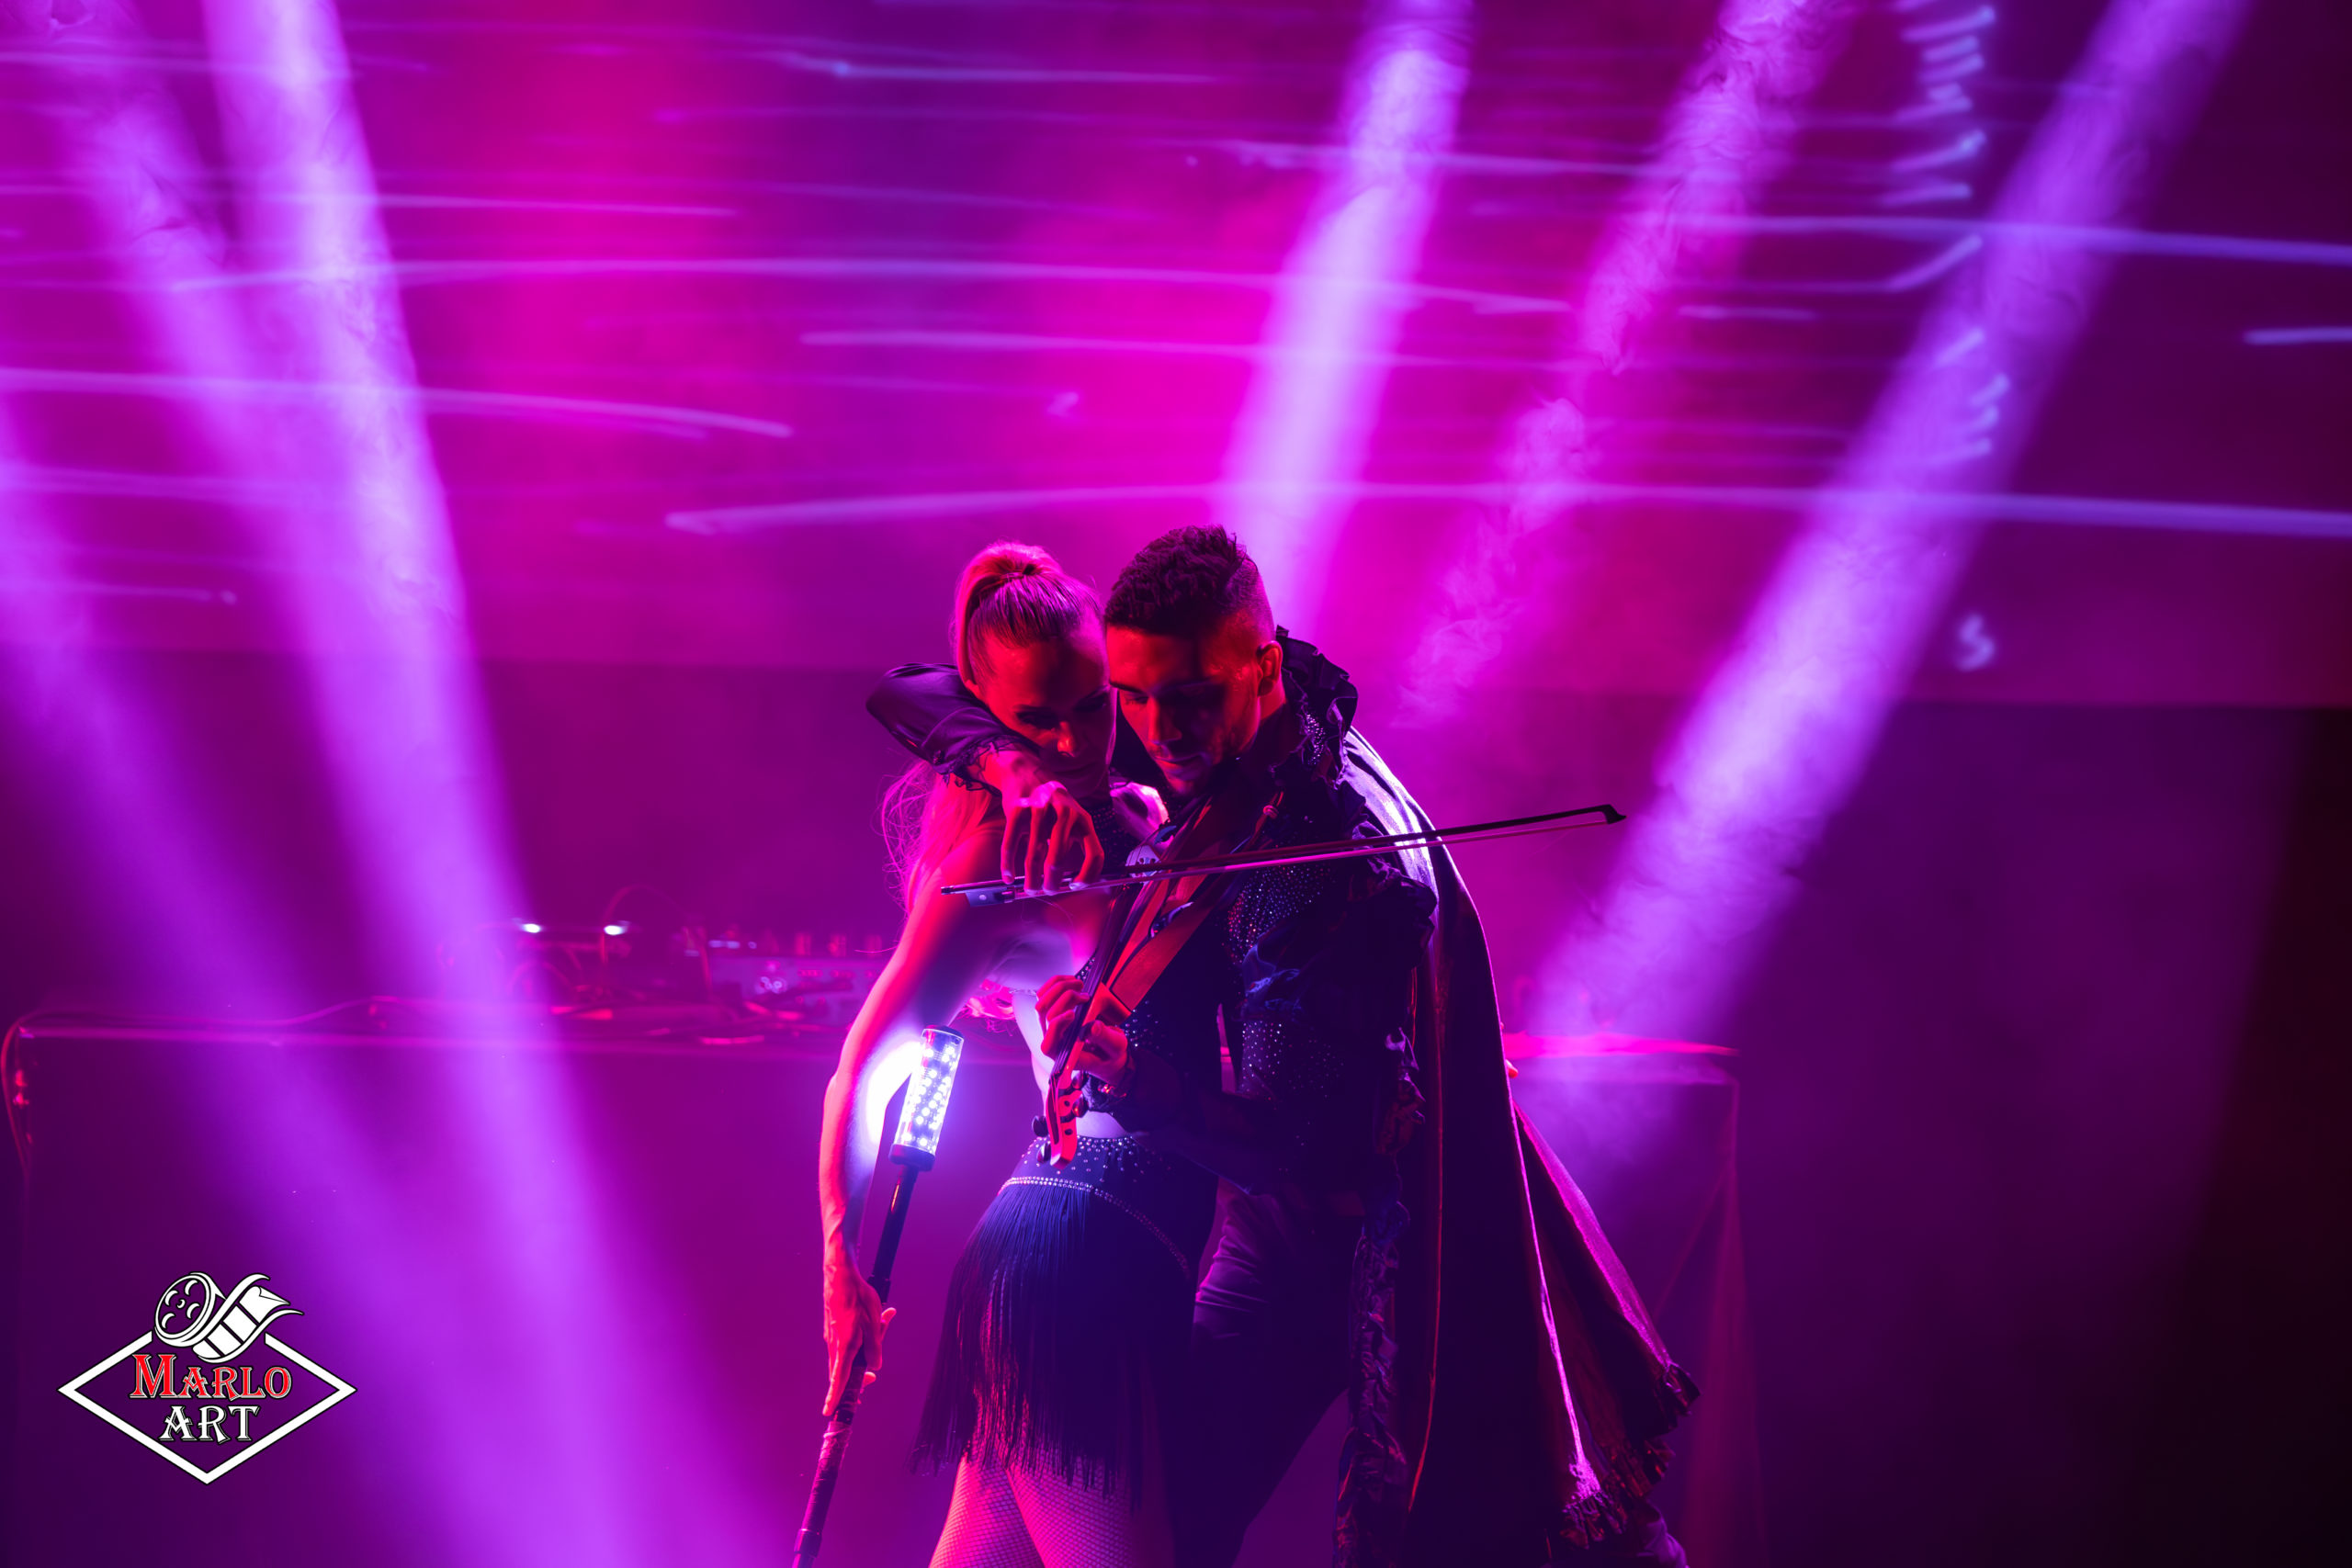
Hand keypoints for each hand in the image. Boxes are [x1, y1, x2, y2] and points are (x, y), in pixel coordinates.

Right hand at [821, 1242, 893, 1414]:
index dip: (835, 1396)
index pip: (839, 1378)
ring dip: (859, 1359)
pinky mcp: (832, 1330)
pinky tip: (869, 1326)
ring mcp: (831, 1337)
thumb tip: (875, 1366)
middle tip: (871, 1381)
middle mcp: (834, 1344)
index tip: (828, 1412)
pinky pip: (843, 1346)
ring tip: (878, 1336)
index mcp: (845, 1346)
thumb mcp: (873, 1322)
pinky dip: (855, 1346)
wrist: (840, 1275)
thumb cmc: (859, 1297)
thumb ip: (875, 1346)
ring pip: (844, 1357)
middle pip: (843, 1372)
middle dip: (856, 1380)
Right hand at [981, 759, 1103, 892]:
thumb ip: (1073, 842)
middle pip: (1058, 858)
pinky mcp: (1016, 810)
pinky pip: (1011, 845)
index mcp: (1082, 819)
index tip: (1076, 886)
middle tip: (1048, 891)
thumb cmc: (1052, 804)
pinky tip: (1009, 877)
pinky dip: (1008, 865)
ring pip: (1033, 855)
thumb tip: (1069, 881)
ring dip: (1031, 878)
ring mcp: (1039, 811)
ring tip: (1030, 889)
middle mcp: (1064, 813)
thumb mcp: (1071, 817)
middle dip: (1052, 882)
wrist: (1025, 772)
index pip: (1094, 854)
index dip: (1087, 875)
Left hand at [1037, 973, 1131, 1089]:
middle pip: (1044, 1015)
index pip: (1049, 1043)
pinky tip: (1072, 981)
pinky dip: (1056, 983)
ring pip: (1042, 1001)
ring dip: (1059, 987)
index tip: (1074, 1014)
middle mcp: (1052, 1040)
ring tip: (1080, 985)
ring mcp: (1050, 1025)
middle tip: (1086, 996)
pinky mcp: (1052, 1012)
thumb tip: (1093, 1027)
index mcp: (1064, 1056)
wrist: (1107, 1049)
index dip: (1057, 1026)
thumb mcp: (1115, 1048)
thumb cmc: (1110, 1053)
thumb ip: (1104, 1038)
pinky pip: (1044, 994)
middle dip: (1064, 999)